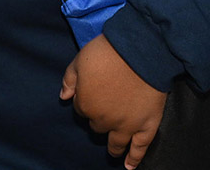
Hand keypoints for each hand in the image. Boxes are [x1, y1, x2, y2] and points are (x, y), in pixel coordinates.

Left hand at [60, 34, 167, 168]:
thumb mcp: (80, 60)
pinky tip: (129, 166)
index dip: (86, 99)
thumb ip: (69, 80)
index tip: (93, 91)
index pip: (81, 108)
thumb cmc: (108, 52)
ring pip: (115, 142)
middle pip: (97, 125)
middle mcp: (104, 119)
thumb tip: (63, 97)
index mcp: (85, 103)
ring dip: (113, 147)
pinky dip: (135, 158)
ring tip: (113, 151)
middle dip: (99, 117)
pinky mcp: (146, 125)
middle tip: (106, 107)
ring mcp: (126, 125)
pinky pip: (140, 147)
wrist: (140, 50)